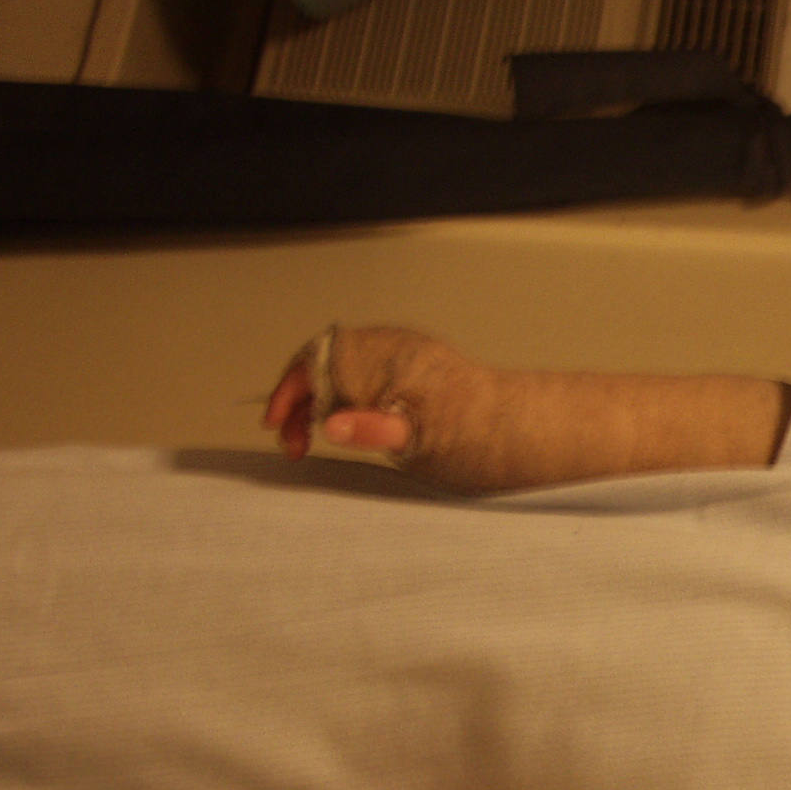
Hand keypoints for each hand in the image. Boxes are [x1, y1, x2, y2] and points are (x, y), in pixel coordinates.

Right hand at [260, 326, 461, 461]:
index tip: (277, 424)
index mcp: (386, 355)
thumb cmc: (474, 432)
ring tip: (309, 439)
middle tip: (293, 442)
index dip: (289, 391)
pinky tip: (339, 425)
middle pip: (321, 364)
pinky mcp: (407, 370)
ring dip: (317, 403)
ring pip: (338, 371)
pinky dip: (339, 400)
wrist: (514, 425)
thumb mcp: (420, 439)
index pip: (316, 361)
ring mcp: (398, 356)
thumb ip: (374, 429)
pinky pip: (359, 376)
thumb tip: (332, 425)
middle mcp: (389, 347)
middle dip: (299, 401)